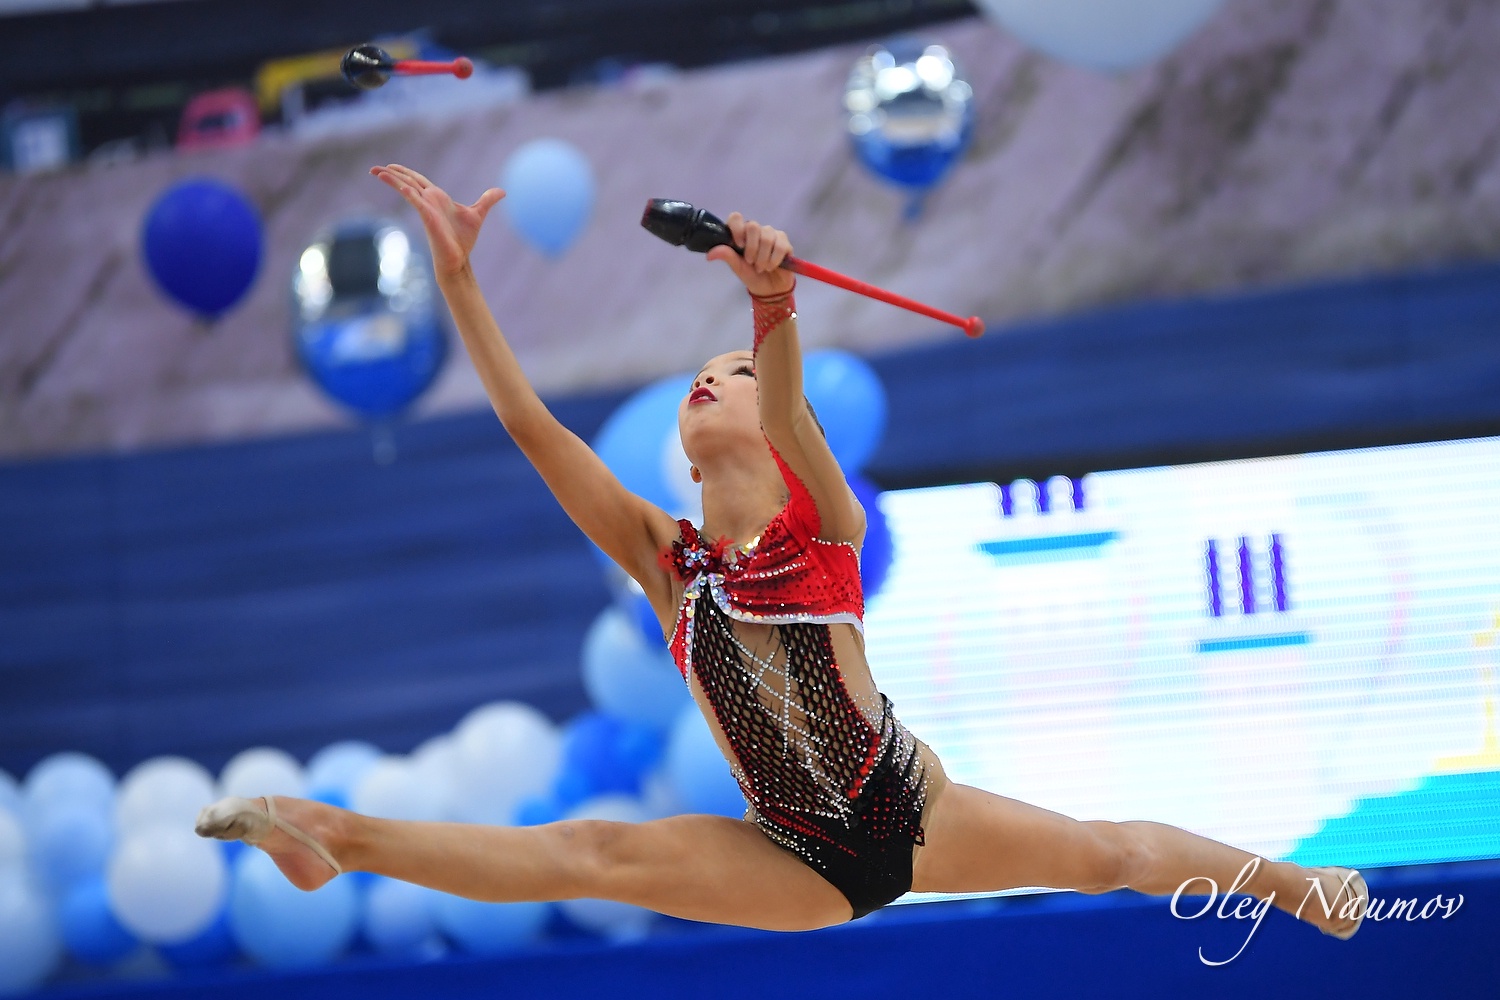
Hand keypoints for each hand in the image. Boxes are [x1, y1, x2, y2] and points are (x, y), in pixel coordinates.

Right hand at [370, 164, 503, 277]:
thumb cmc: (464, 239)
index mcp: (437, 198)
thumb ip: (487, 200)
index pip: (418, 180)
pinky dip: (407, 192)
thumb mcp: (478, 214)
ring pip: (407, 189)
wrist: (459, 259)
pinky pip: (415, 201)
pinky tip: (399, 185)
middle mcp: (429, 201)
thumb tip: (502, 191)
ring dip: (392, 180)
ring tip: (377, 172)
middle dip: (392, 174)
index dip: (405, 172)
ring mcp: (426, 209)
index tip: (392, 166)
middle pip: (408, 182)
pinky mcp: (428, 217)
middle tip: (374, 169)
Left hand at [705, 212, 795, 297]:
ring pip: (767, 237)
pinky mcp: (784, 242)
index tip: (739, 245)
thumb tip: (709, 254)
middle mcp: (756, 231)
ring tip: (761, 268)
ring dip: (762, 257)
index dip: (737, 229)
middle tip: (751, 262)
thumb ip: (726, 256)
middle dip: (751, 248)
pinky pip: (780, 246)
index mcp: (741, 233)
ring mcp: (772, 234)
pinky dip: (774, 259)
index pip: (736, 218)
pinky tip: (771, 267)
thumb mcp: (737, 267)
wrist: (770, 289)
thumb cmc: (752, 276)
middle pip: (753, 226)